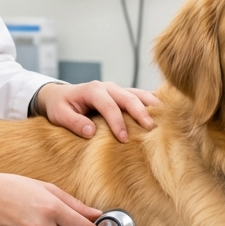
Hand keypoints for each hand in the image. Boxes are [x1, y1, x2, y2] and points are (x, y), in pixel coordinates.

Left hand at [36, 81, 159, 142]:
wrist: (60, 95)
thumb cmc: (60, 106)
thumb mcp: (60, 115)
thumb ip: (74, 122)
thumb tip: (91, 132)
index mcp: (93, 90)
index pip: (108, 106)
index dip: (117, 122)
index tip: (124, 138)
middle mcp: (107, 87)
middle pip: (128, 97)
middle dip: (140, 112)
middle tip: (151, 128)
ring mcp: (116, 89)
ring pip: (137, 94)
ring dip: (151, 105)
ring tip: (164, 117)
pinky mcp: (121, 95)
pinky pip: (139, 96)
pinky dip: (151, 102)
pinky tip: (164, 110)